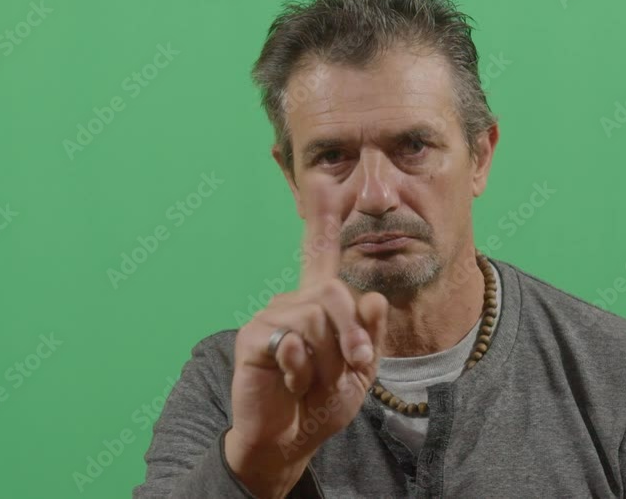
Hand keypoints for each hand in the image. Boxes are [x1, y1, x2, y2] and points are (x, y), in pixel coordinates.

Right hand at [226, 178, 388, 497]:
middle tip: (358, 362)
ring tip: (311, 382)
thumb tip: (372, 297)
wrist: (288, 439)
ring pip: (317, 319)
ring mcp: (271, 315)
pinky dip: (301, 370)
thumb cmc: (321, 402)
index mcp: (319, 304)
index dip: (322, 223)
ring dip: (327, 361)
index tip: (324, 186)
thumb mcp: (359, 371)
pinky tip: (290, 382)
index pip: (321, 257)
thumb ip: (371, 334)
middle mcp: (294, 301)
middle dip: (353, 333)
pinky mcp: (253, 336)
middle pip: (334, 293)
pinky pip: (292, 340)